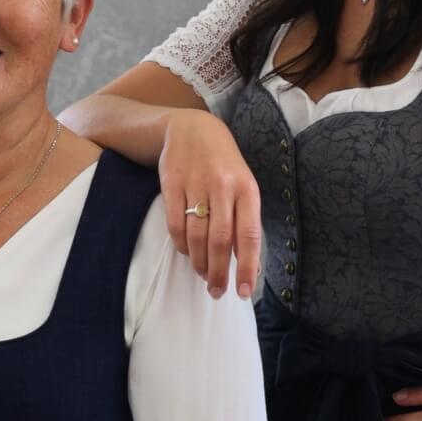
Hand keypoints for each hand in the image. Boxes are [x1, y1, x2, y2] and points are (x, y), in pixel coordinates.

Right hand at [158, 108, 261, 299]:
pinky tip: (187, 253)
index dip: (247, 266)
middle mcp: (222, 186)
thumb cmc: (224, 165)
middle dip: (219, 272)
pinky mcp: (172, 183)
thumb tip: (247, 262)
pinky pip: (175, 223)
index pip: (249, 235)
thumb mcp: (243, 186)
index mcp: (246, 189)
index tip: (245, 291)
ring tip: (204, 275)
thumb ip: (245, 220)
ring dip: (200, 262)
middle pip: (220, 240)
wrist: (193, 129)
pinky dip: (181, 245)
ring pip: (196, 235)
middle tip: (217, 291)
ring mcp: (196, 184)